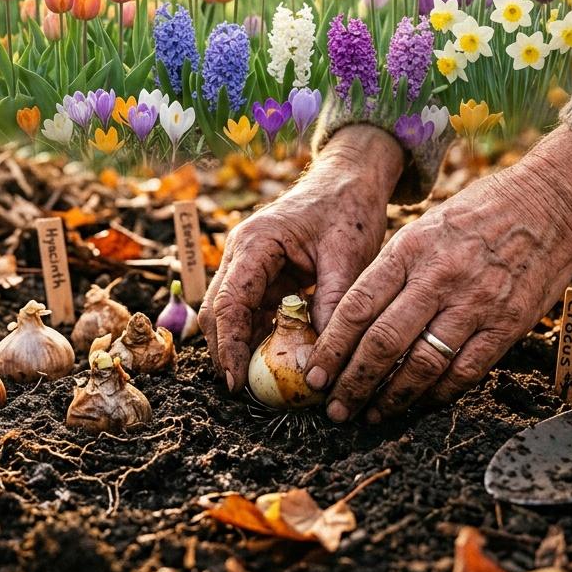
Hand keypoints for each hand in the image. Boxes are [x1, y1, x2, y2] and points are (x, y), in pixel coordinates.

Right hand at [201, 125, 402, 392]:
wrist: (352, 179)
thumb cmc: (349, 209)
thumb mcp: (347, 257)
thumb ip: (332, 305)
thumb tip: (321, 361)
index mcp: (255, 243)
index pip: (229, 302)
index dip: (228, 345)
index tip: (235, 381)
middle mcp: (242, 254)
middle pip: (219, 311)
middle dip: (226, 352)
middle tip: (243, 392)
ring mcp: (249, 265)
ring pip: (232, 315)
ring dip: (241, 347)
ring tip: (258, 386)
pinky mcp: (263, 275)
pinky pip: (253, 312)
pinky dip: (259, 337)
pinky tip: (274, 362)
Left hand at [308, 128, 571, 422]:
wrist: (551, 203)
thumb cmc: (481, 212)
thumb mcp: (426, 227)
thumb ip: (394, 269)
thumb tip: (353, 318)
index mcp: (410, 250)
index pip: (357, 307)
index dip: (331, 348)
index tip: (314, 374)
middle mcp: (438, 278)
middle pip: (382, 343)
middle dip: (352, 383)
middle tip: (334, 408)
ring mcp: (475, 304)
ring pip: (421, 365)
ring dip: (391, 397)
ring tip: (371, 415)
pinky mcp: (507, 324)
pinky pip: (465, 370)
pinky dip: (438, 393)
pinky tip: (420, 403)